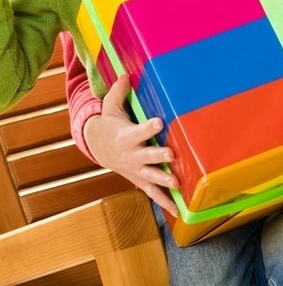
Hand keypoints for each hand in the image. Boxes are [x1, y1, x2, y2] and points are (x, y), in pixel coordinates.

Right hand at [84, 74, 178, 214]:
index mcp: (126, 136)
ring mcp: (137, 170)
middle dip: (158, 156)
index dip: (147, 126)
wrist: (98, 146)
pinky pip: (154, 193)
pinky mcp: (141, 180)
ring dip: (164, 179)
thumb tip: (126, 74)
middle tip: (170, 154)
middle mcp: (132, 155)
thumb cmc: (111, 124)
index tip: (157, 122)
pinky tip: (179, 211)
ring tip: (177, 183)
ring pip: (151, 176)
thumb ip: (119, 92)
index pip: (138, 130)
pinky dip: (166, 202)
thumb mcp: (111, 107)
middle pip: (146, 156)